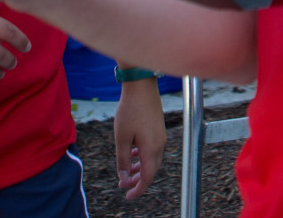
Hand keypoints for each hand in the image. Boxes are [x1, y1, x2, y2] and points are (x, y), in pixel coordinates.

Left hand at [112, 78, 166, 198]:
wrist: (141, 86)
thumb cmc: (130, 110)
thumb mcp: (121, 138)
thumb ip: (123, 160)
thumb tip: (124, 178)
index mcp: (151, 149)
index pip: (147, 178)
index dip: (138, 190)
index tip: (127, 196)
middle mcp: (160, 144)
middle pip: (151, 170)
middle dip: (137, 180)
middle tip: (123, 185)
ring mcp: (161, 136)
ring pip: (152, 160)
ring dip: (140, 168)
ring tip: (126, 171)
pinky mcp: (158, 129)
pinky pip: (153, 150)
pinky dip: (143, 157)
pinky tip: (133, 154)